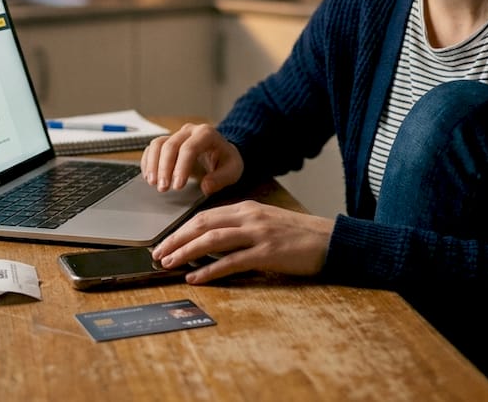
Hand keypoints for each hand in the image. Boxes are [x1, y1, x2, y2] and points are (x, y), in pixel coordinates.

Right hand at [140, 123, 244, 195]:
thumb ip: (221, 178)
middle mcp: (189, 131)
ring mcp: (177, 135)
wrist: (222, 153)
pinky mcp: (168, 141)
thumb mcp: (233, 171)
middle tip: (163, 188)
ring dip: (153, 165)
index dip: (181, 167)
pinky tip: (149, 177)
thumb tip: (206, 187)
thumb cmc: (226, 161)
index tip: (177, 186)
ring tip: (153, 183)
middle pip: (170, 145)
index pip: (189, 148)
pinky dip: (148, 162)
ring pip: (157, 144)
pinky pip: (152, 148)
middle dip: (164, 168)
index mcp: (207, 133)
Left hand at [150, 201, 335, 283]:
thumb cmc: (298, 235)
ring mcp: (258, 234)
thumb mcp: (266, 222)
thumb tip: (211, 240)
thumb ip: (241, 227)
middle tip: (157, 253)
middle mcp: (249, 217)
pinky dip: (210, 270)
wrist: (330, 239)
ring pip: (212, 240)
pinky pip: (232, 261)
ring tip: (169, 264)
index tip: (165, 241)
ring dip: (186, 252)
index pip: (205, 216)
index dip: (181, 229)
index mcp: (247, 208)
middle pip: (202, 225)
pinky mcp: (267, 253)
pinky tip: (196, 277)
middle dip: (175, 239)